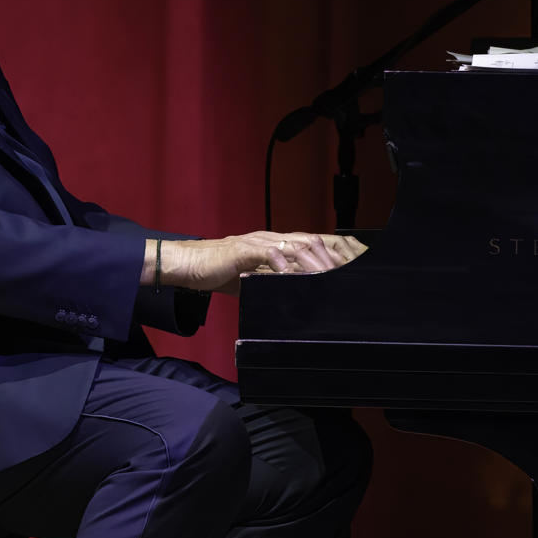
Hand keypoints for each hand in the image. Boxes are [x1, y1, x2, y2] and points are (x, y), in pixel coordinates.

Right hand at [153, 232, 361, 294]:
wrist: (188, 264)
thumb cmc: (219, 272)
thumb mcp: (254, 280)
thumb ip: (274, 283)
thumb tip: (295, 298)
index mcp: (275, 245)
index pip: (310, 244)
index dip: (331, 254)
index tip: (349, 269)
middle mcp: (270, 240)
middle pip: (309, 242)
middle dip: (331, 258)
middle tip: (347, 274)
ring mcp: (257, 243)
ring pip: (293, 246)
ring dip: (313, 262)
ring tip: (327, 276)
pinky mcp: (241, 250)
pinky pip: (266, 253)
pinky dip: (282, 263)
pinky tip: (291, 274)